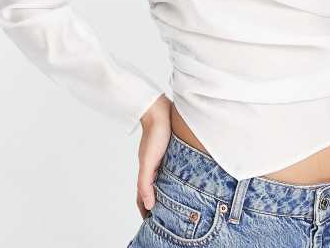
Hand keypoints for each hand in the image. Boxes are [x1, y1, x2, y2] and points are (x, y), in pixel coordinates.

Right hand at [136, 94, 172, 218]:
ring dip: (168, 189)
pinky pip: (176, 167)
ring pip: (165, 177)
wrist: (161, 109)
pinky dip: (177, 176)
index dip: (145, 207)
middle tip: (165, 215)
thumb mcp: (148, 161)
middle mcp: (155, 164)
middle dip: (157, 201)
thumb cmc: (155, 133)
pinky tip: (185, 177)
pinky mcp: (175, 149)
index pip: (143, 194)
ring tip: (176, 200)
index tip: (149, 220)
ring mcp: (164, 157)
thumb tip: (148, 205)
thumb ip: (145, 182)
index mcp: (147, 169)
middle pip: (154, 187)